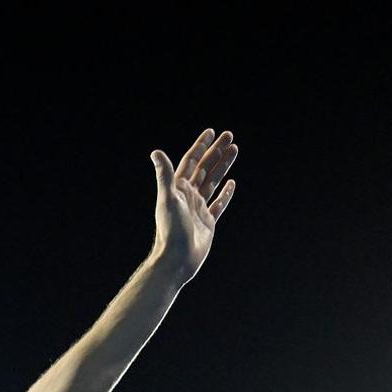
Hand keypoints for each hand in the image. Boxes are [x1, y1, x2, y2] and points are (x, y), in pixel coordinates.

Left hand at [150, 129, 236, 280]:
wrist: (176, 259)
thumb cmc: (170, 230)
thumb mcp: (168, 199)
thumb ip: (164, 175)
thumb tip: (156, 152)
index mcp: (178, 189)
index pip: (191, 161)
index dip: (201, 146)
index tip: (212, 132)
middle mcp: (188, 196)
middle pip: (205, 168)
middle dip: (216, 151)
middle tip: (229, 135)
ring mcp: (199, 209)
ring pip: (213, 182)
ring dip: (223, 166)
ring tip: (235, 150)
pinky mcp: (208, 223)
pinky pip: (219, 204)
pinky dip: (225, 193)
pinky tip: (231, 183)